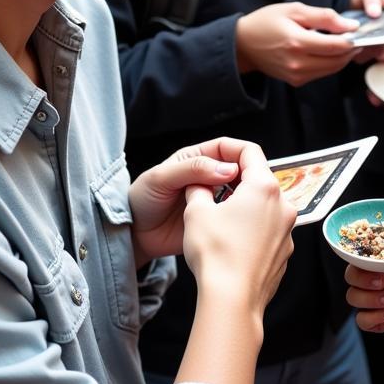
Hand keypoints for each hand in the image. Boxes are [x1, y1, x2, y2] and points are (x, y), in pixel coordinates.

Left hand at [130, 139, 242, 262]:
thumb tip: (228, 168)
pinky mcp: (212, 219)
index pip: (225, 148)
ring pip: (236, 192)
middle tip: (250, 187)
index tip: (249, 164)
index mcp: (196, 159)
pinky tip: (235, 219)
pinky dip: (236, 215)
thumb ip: (192, 169)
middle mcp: (207, 177)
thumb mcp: (161, 178)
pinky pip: (230, 215)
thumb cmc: (142, 200)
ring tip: (243, 203)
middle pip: (236, 169)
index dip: (239, 153)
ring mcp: (211, 198)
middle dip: (245, 175)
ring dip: (243, 196)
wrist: (134, 235)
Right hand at [182, 140, 295, 315]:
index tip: (215, 155)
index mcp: (264, 187)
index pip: (250, 152)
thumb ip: (198, 188)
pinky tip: (232, 244)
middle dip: (235, 182)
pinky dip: (252, 230)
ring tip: (220, 221)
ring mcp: (288, 231)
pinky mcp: (285, 252)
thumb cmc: (215, 253)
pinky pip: (268, 231)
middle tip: (212, 190)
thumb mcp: (196, 211)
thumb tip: (198, 183)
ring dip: (245, 208)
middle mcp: (283, 205)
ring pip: (265, 208)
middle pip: (259, 180)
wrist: (232, 300)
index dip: (229, 149)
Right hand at [236, 2, 359, 85]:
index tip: (359, 31)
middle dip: (351, 50)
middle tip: (355, 37)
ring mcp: (297, 75)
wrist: (243, 44)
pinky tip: (327, 51)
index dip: (352, 39)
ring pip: (332, 69)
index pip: (336, 46)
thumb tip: (350, 25)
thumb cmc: (266, 22)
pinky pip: (321, 73)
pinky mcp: (296, 81)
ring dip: (342, 57)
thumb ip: (324, 17)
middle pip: (337, 60)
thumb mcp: (294, 10)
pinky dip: (329, 63)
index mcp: (297, 42)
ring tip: (343, 43)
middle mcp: (298, 63)